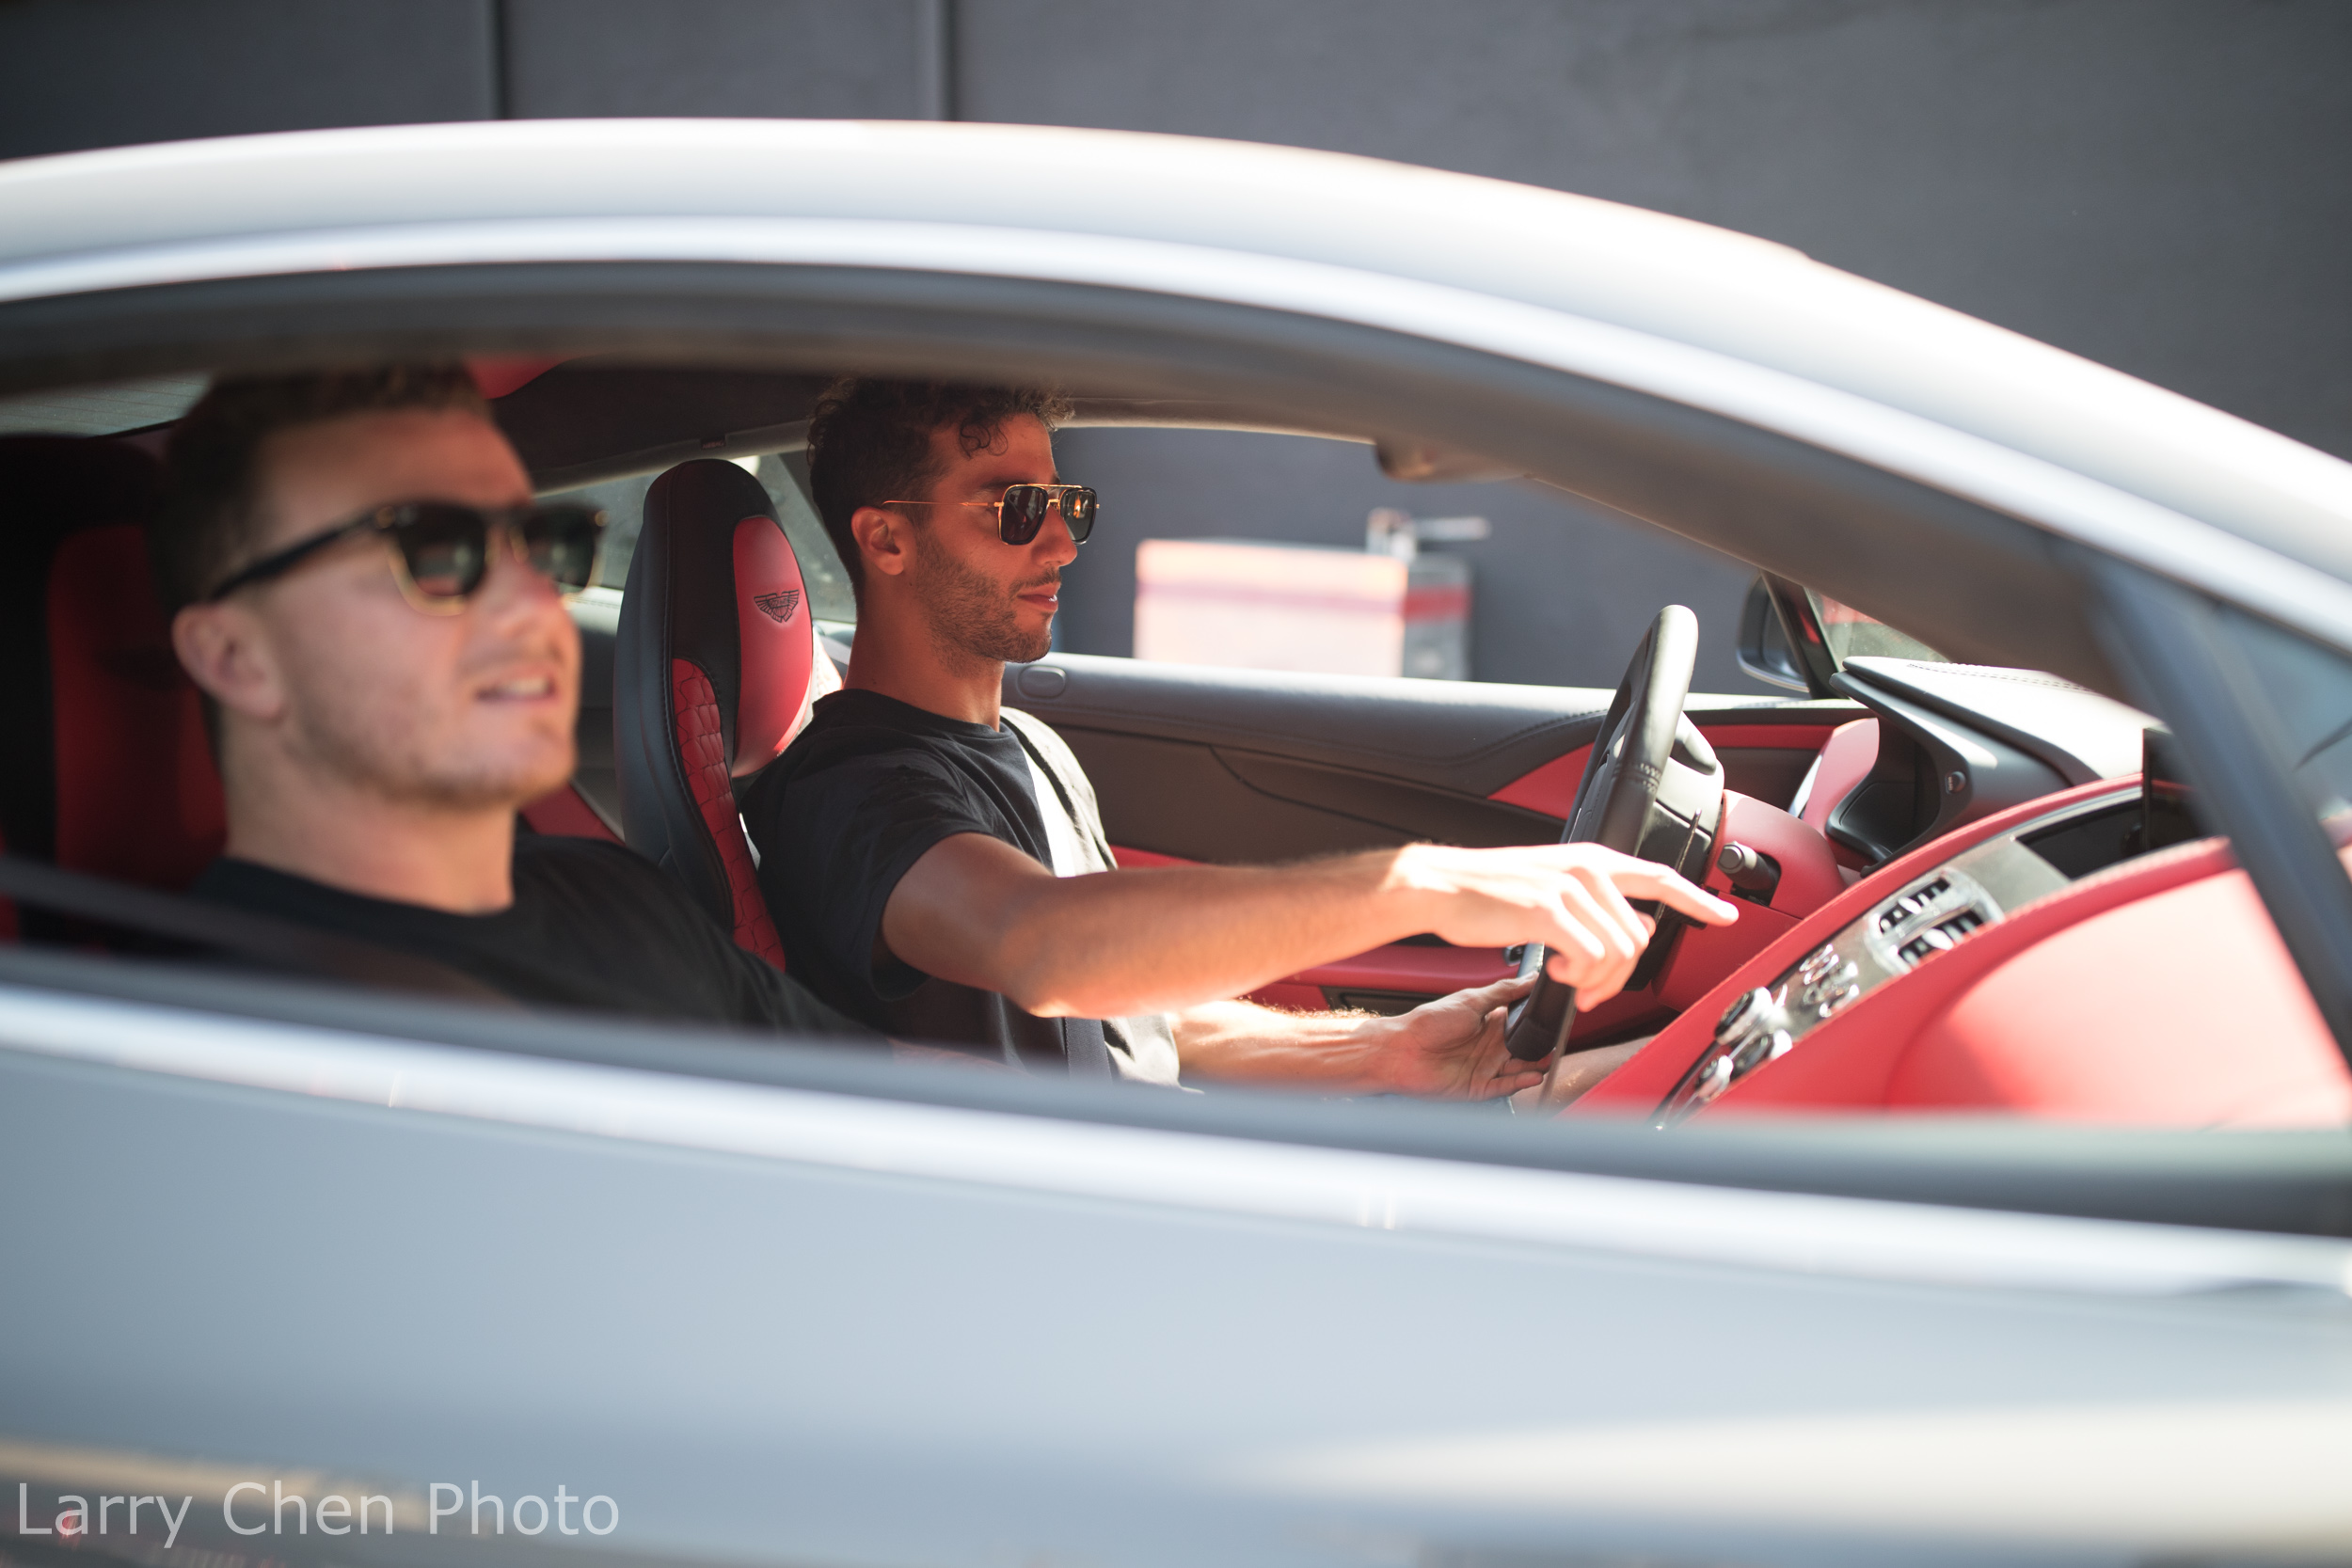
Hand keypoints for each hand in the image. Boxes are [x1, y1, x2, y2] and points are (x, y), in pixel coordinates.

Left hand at [1360, 973, 1551, 1099]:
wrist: (1400, 1050)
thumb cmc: (1427, 1023)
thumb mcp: (1470, 1000)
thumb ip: (1502, 992)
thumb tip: (1529, 978)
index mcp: (1489, 1023)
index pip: (1521, 1023)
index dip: (1537, 1023)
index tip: (1555, 1019)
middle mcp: (1489, 1046)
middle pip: (1525, 1049)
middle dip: (1541, 1047)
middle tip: (1557, 1042)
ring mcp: (1485, 1068)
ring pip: (1519, 1069)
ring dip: (1535, 1066)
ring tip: (1548, 1060)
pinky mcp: (1478, 1087)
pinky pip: (1505, 1087)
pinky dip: (1520, 1083)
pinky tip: (1532, 1076)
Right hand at [1393, 842, 1739, 1009]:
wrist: (1440, 885)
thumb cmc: (1487, 891)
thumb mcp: (1550, 885)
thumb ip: (1591, 902)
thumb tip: (1625, 934)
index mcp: (1591, 860)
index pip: (1660, 877)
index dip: (1697, 898)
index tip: (1725, 915)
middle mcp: (1588, 869)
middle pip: (1640, 937)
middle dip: (1620, 974)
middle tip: (1590, 987)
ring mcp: (1570, 889)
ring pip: (1619, 953)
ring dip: (1596, 978)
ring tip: (1567, 976)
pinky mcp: (1550, 912)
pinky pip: (1590, 959)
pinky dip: (1576, 976)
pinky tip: (1555, 971)